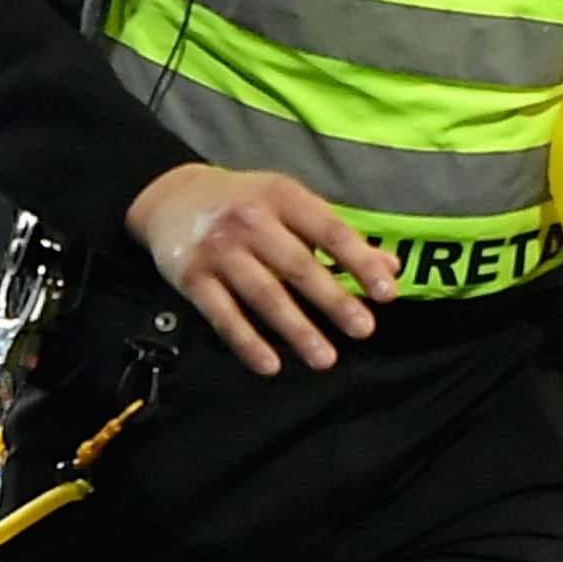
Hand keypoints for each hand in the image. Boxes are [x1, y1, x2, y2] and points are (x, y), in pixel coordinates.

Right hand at [125, 164, 400, 375]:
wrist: (172, 197)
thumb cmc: (246, 203)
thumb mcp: (289, 205)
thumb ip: (336, 237)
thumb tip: (389, 268)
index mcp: (282, 196)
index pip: (329, 230)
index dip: (359, 261)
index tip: (386, 292)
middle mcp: (250, 220)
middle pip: (298, 265)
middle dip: (333, 300)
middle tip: (364, 330)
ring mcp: (219, 249)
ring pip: (263, 294)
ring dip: (297, 329)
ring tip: (326, 359)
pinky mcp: (191, 278)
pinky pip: (223, 316)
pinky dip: (247, 343)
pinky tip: (271, 365)